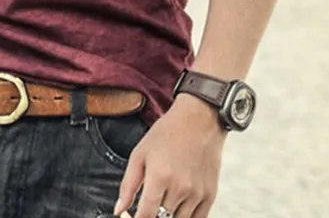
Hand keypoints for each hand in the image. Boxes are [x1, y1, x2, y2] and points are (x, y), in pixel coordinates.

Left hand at [114, 96, 226, 217]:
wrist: (199, 120)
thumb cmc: (166, 134)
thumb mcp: (140, 153)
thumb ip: (128, 184)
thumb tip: (118, 210)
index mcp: (159, 176)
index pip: (146, 215)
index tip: (134, 217)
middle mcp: (180, 188)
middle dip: (152, 217)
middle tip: (149, 206)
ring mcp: (197, 193)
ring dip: (168, 217)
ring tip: (162, 205)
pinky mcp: (210, 195)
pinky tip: (177, 209)